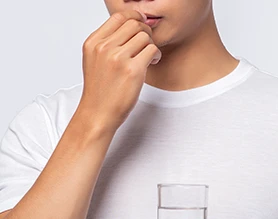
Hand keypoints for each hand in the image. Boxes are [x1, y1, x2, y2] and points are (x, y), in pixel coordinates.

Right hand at [76, 10, 161, 134]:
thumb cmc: (99, 92)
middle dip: (145, 32)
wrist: (98, 114)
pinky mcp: (133, 71)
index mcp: (93, 43)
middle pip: (134, 24)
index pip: (118, 17)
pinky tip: (152, 63)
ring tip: (149, 58)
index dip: (134, 18)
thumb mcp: (94, 62)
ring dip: (151, 45)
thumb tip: (130, 28)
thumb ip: (107, 44)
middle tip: (147, 45)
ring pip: (145, 36)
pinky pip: (152, 50)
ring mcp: (118, 59)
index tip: (141, 26)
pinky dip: (156, 55)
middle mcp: (104, 48)